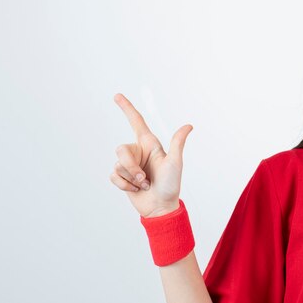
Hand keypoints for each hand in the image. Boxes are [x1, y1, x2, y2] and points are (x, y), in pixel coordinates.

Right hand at [109, 93, 192, 217]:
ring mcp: (130, 164)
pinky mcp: (122, 177)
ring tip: (144, 184)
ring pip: (118, 164)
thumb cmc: (171, 185)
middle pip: (121, 149)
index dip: (127, 108)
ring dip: (131, 178)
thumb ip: (177, 143)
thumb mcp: (175, 163)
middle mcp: (138, 151)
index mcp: (150, 144)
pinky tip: (136, 189)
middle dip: (131, 166)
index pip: (137, 122)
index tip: (117, 95)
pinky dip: (124, 185)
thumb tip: (189, 125)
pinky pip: (113, 176)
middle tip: (145, 178)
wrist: (161, 207)